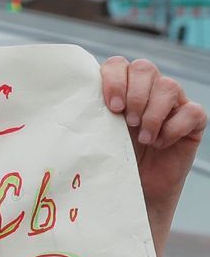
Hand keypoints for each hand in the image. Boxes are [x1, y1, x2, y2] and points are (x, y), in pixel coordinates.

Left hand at [100, 56, 205, 256]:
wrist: (133, 191)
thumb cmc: (108, 160)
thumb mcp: (94, 134)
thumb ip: (87, 113)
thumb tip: (65, 101)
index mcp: (120, 88)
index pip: (118, 64)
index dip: (115, 79)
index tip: (111, 107)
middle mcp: (147, 90)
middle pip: (145, 68)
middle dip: (134, 94)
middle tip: (126, 121)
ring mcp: (172, 103)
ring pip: (169, 86)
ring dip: (152, 112)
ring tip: (143, 138)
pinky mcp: (192, 121)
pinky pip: (192, 111)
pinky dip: (174, 127)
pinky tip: (160, 144)